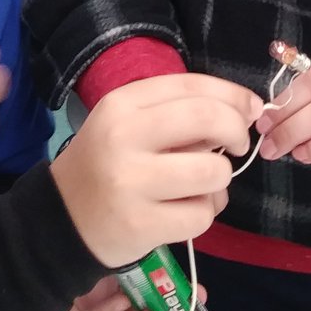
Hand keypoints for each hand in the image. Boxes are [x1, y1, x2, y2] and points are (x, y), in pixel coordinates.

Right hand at [51, 73, 261, 266]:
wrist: (59, 219)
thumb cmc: (106, 163)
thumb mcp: (130, 124)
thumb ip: (178, 112)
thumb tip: (244, 111)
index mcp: (122, 104)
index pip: (192, 85)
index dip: (233, 95)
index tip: (251, 109)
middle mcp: (123, 136)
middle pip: (207, 118)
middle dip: (237, 130)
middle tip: (238, 146)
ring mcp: (131, 182)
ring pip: (212, 171)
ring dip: (220, 179)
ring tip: (203, 186)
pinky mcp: (140, 224)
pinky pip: (201, 215)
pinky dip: (204, 213)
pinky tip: (185, 212)